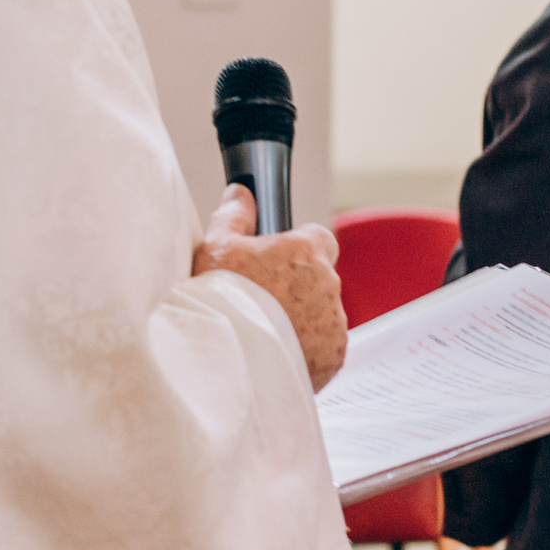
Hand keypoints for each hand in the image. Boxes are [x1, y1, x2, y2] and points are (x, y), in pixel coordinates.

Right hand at [193, 185, 347, 390]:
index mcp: (306, 252)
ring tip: (266, 332)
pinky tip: (276, 352)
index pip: (321, 239)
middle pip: (320, 280)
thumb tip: (241, 193)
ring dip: (304, 320)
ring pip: (325, 314)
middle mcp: (328, 284)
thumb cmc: (218, 298)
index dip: (301, 249)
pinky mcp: (334, 354)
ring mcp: (334, 321)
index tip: (280, 262)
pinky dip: (308, 350)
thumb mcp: (216, 247)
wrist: (225, 355)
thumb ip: (234, 216)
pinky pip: (325, 347)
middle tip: (264, 303)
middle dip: (299, 288)